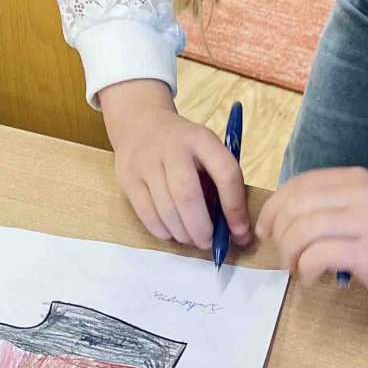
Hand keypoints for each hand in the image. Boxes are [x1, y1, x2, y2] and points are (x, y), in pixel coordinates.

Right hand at [100, 81, 250, 251]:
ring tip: (191, 239)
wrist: (140, 123)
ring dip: (183, 233)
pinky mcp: (128, 178)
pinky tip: (172, 232)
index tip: (240, 232)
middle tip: (209, 244)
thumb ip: (220, 183)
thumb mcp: (206, 150)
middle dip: (202, 228)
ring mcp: (146, 162)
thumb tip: (236, 231)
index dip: (235, 207)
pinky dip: (163, 231)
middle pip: (188, 196)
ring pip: (165, 209)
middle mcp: (172, 148)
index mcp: (201, 139)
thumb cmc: (183, 145)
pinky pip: (146, 214)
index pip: (225, 172)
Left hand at [258, 167, 367, 322]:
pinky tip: (313, 279)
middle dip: (278, 233)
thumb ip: (327, 208)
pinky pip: (319, 255)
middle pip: (295, 205)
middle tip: (284, 255)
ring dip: (290, 254)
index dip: (273, 208)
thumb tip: (277, 218)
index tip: (266, 231)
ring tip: (298, 269)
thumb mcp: (361, 213)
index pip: (298, 185)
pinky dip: (306, 269)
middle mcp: (361, 193)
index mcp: (356, 179)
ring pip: (302, 230)